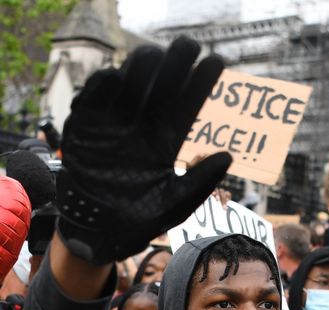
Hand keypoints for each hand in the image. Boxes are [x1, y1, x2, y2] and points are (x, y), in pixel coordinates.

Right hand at [57, 38, 231, 263]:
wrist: (95, 233)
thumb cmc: (136, 222)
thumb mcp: (174, 206)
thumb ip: (200, 183)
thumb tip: (229, 156)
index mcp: (165, 142)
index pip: (187, 107)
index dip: (201, 84)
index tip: (217, 63)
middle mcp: (142, 127)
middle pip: (162, 87)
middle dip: (175, 64)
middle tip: (187, 47)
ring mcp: (114, 123)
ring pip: (131, 83)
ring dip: (141, 67)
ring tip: (151, 58)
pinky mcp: (87, 125)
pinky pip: (95, 95)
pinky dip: (103, 84)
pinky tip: (115, 78)